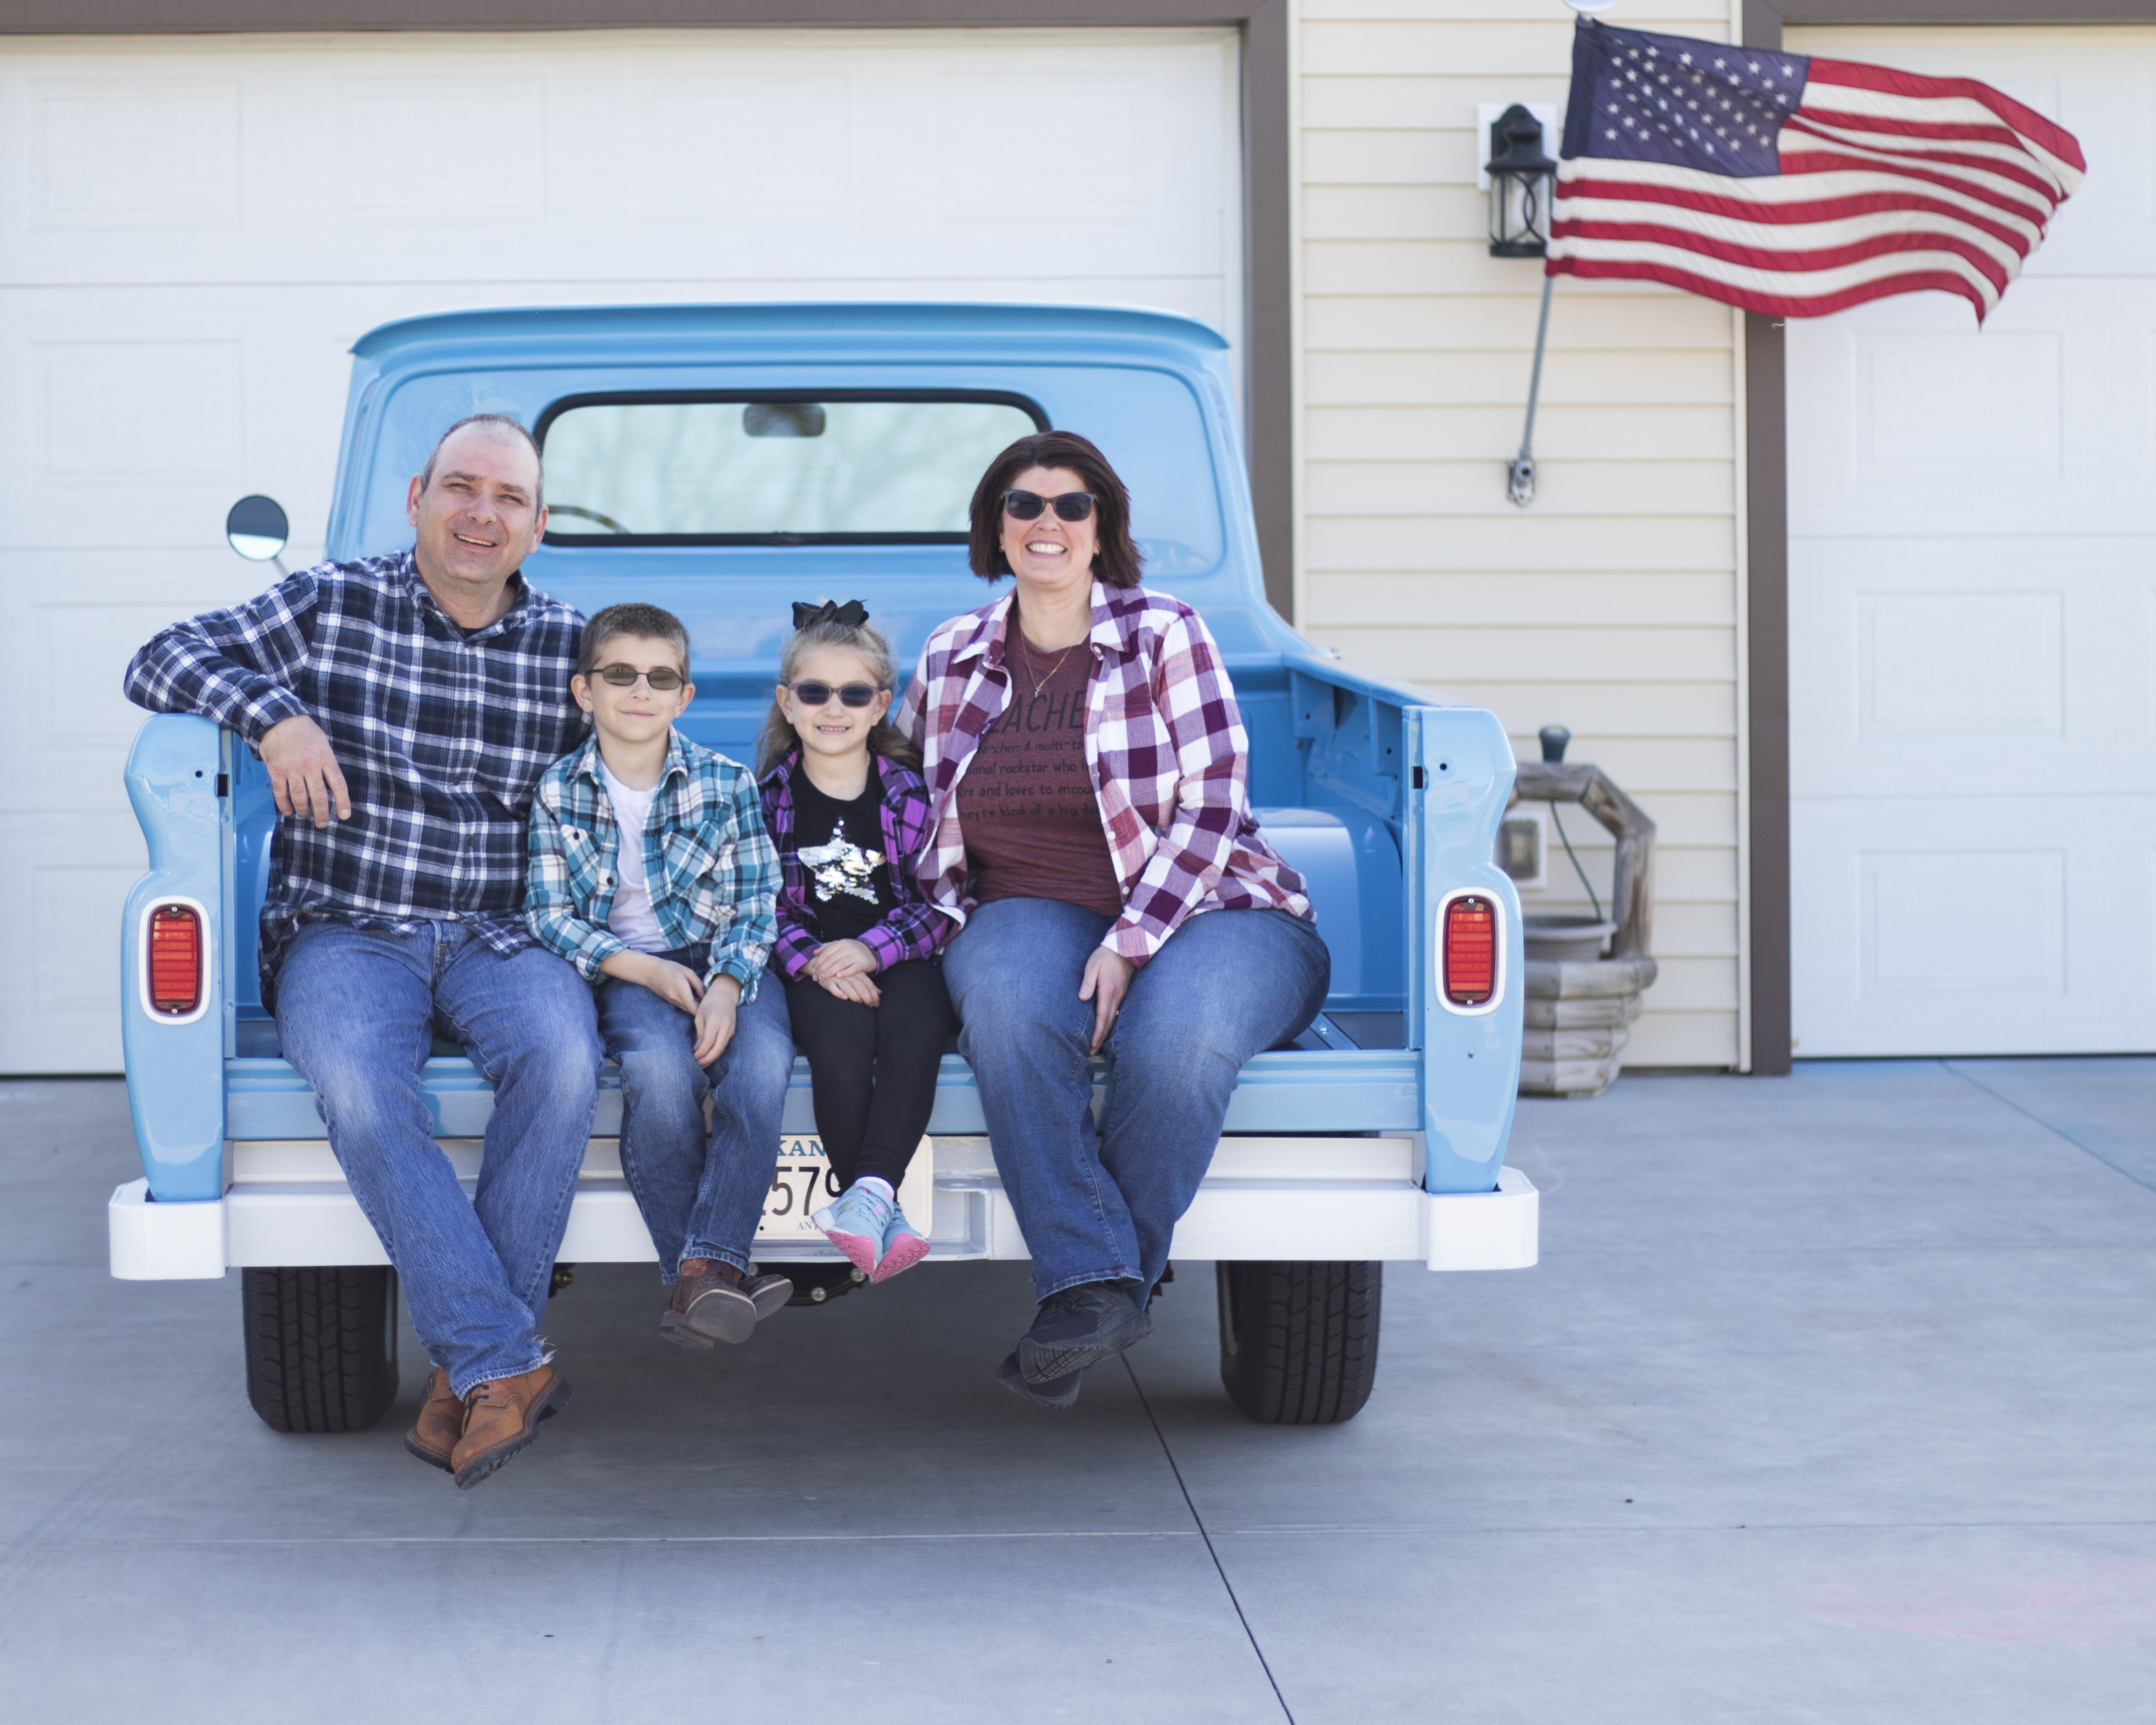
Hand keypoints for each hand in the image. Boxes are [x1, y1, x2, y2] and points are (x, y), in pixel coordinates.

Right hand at [259, 714, 349, 828]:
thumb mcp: (323, 744)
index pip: (338, 784)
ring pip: (299, 798)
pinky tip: (288, 811)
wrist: (279, 721)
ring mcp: (292, 768)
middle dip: (321, 814)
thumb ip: (327, 763)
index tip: (344, 815)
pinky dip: (284, 805)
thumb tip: (331, 786)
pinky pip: (280, 793)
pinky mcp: (276, 771)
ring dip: (303, 810)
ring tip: (305, 815)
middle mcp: (310, 765)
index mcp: (325, 758)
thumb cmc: (304, 732)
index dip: (342, 802)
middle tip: (322, 823)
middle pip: (318, 796)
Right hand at [599, 950, 703, 1014]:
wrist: (651, 972)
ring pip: (688, 1009)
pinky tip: (696, 1000)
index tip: (712, 1008)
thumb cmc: (670, 968)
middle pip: (692, 1010)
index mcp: (681, 989)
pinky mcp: (671, 1002)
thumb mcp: (688, 972)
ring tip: (706, 1003)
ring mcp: (672, 1002)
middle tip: (712, 1005)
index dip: (703, 1010)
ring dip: (696, 1008)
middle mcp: (676, 998)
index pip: (693, 1007)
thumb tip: (706, 996)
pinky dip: (690, 1005)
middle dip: (702, 1010)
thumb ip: (698, 984)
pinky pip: (683, 1006)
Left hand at [693, 975, 741, 1065]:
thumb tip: (697, 1051)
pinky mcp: (733, 1031)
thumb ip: (700, 1034)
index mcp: (715, 1020)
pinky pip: (724, 1044)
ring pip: (722, 1048)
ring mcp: (731, 1029)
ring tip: (701, 1064)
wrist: (725, 995)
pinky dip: (716, 1052)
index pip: (709, 1041)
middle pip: (718, 1048)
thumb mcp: (699, 1016)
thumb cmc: (708, 1004)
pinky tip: (708, 1056)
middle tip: (698, 1065)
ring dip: (712, 1058)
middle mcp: (725, 1025)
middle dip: (708, 1059)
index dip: (701, 1052)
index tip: (693, 1058)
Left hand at [805, 938, 878, 980]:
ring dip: (830, 971)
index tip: (813, 970)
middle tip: (816, 977)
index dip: (819, 962)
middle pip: (832, 959)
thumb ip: (828, 947)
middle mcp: (848, 948)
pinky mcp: (863, 963)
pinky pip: (854, 968)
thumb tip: (815, 952)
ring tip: (822, 978)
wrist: (871, 951)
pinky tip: (838, 976)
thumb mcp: (841, 946)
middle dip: (822, 968)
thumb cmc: (852, 950)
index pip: (827, 952)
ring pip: (841, 963)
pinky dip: (846, 972)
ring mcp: (856, 955)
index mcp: (841, 943)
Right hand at [817, 970, 882, 1006]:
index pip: (868, 984)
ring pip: (848, 987)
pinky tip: (844, 998)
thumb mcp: (857, 977)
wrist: (824, 965)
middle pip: (860, 986)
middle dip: (867, 997)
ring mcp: (838, 978)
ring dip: (855, 995)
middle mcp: (849, 975)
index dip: (874, 994)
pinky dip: (839, 993)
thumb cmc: (844, 974)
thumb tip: (880, 993)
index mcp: (857, 973)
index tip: (876, 1004)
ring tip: (860, 1002)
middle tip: (870, 1005)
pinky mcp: (828, 981)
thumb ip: (868, 985)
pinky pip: (833, 987)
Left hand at [1078, 947, 1134, 1052]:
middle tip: (1091, 1053)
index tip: (1092, 1046)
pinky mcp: (1122, 994)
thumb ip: (1087, 982)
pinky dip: (1109, 1024)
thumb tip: (1082, 998)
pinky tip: (1104, 1030)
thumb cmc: (1105, 956)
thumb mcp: (1092, 966)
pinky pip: (1115, 1014)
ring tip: (1097, 1046)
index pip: (1102, 1018)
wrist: (1125, 948)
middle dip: (1100, 1040)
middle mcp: (1116, 997)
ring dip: (1105, 1034)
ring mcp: (1121, 996)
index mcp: (1108, 991)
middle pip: (1108, 1023)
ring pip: (1112, 1020)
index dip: (1097, 1034)